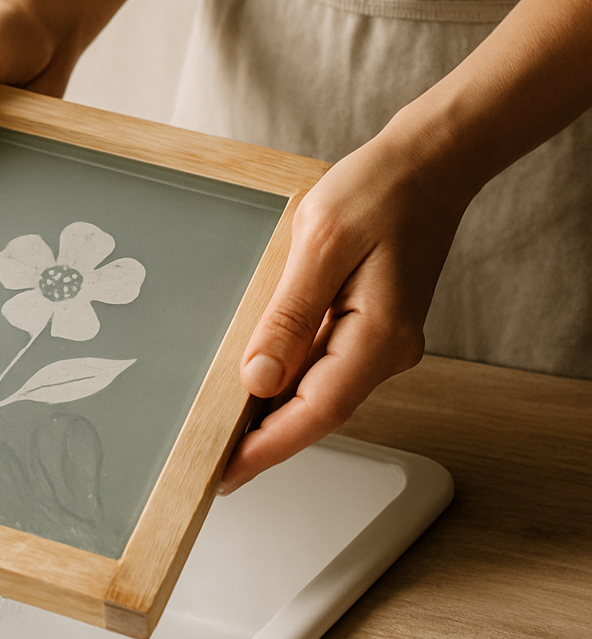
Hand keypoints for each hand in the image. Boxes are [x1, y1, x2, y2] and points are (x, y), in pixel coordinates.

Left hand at [219, 126, 466, 492]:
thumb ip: (290, 314)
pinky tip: (258, 376)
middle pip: (318, 408)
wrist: (427, 163)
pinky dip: (291, 376)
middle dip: (266, 437)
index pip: (318, 411)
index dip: (269, 447)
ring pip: (321, 388)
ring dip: (276, 410)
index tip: (227, 474)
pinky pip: (326, 362)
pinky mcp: (372, 325)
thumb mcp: (321, 243)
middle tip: (211, 460)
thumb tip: (260, 377)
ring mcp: (382, 339)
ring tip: (223, 426)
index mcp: (379, 335)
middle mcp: (387, 349)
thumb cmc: (379, 191)